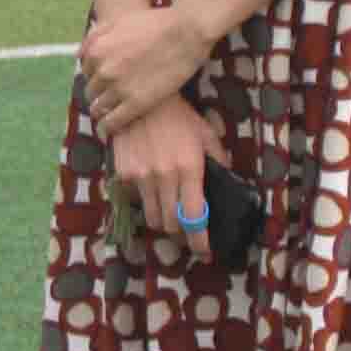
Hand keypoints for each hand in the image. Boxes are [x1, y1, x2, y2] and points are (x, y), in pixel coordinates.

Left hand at [80, 5, 214, 140]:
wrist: (184, 34)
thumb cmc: (153, 23)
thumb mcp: (117, 22)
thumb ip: (95, 37)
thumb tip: (79, 55)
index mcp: (96, 51)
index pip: (86, 71)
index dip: (95, 76)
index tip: (104, 80)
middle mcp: (102, 71)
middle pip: (91, 90)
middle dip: (98, 93)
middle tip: (109, 97)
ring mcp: (118, 89)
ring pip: (99, 107)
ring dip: (101, 111)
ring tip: (108, 115)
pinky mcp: (136, 103)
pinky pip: (113, 122)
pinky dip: (108, 127)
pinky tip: (110, 130)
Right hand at [107, 95, 227, 262]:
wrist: (138, 98)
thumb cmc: (178, 115)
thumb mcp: (206, 134)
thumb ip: (219, 160)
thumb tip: (228, 182)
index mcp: (189, 169)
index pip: (194, 219)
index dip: (199, 241)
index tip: (204, 253)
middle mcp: (164, 177)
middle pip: (171, 225)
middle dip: (181, 234)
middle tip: (187, 230)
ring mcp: (140, 176)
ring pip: (151, 217)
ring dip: (162, 221)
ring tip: (169, 214)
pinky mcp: (122, 172)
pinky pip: (134, 200)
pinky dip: (144, 201)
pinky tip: (150, 190)